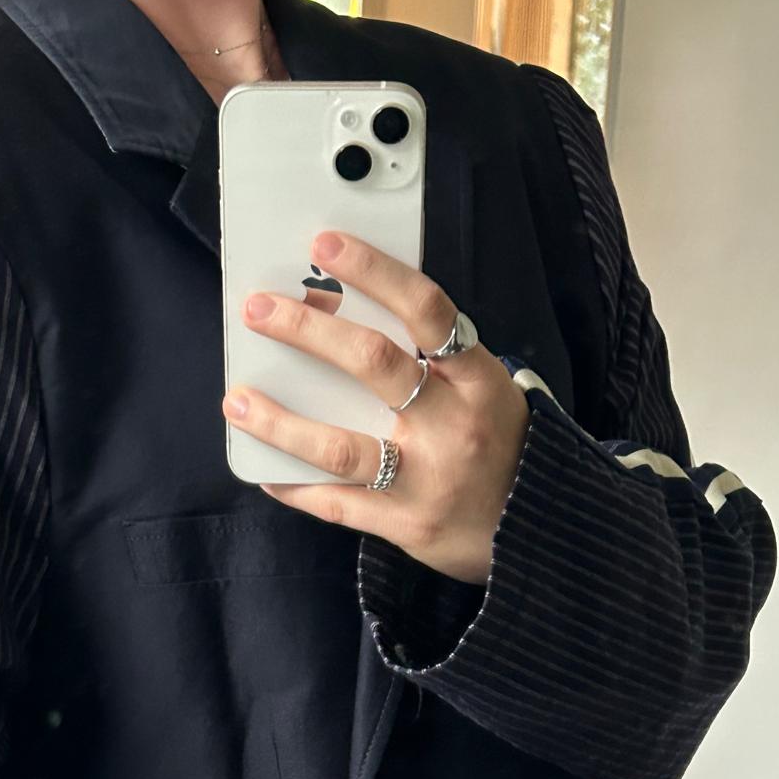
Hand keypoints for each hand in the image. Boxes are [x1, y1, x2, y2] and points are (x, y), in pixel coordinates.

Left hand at [220, 229, 532, 585]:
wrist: (541, 534)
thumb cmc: (500, 448)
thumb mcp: (484, 392)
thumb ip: (433, 360)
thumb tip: (342, 317)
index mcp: (479, 380)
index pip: (427, 310)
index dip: (375, 271)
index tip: (326, 244)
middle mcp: (454, 425)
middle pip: (373, 365)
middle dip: (308, 332)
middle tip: (258, 310)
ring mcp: (428, 479)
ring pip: (342, 446)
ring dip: (280, 421)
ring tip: (237, 399)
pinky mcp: (406, 525)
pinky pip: (338, 504)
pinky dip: (295, 486)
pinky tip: (263, 471)